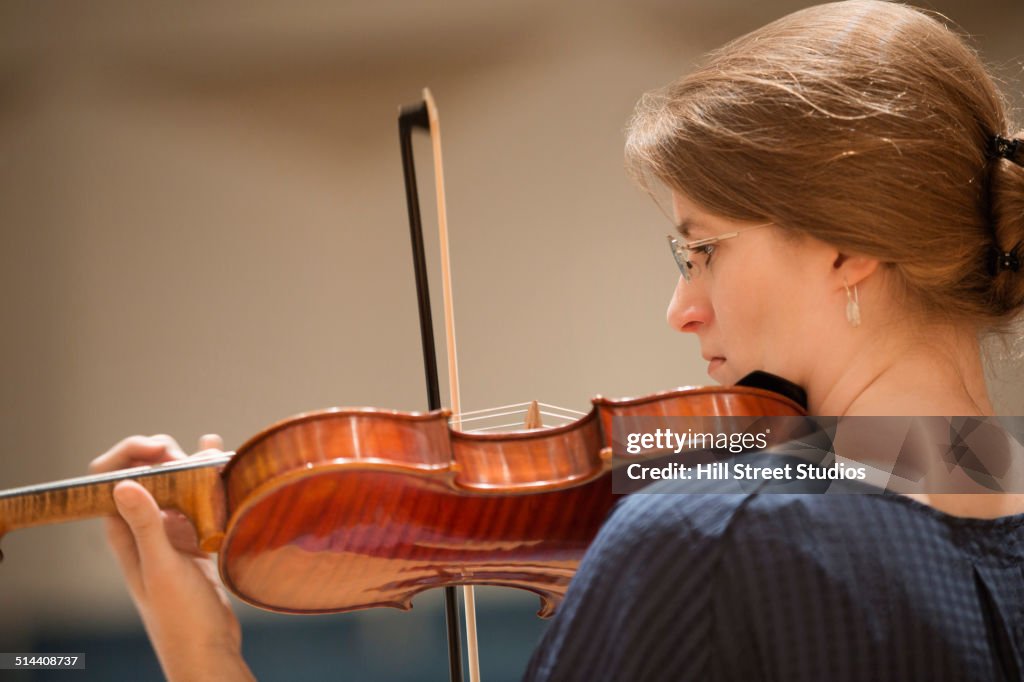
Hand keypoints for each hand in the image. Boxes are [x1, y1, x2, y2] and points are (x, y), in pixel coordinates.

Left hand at [90, 435, 254, 680]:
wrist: (208, 648)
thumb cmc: (179, 617)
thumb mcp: (162, 568)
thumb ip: (146, 525)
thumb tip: (123, 484)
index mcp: (124, 533)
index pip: (108, 479)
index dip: (129, 454)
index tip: (161, 448)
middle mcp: (144, 529)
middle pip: (145, 475)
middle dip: (165, 455)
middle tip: (189, 456)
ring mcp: (171, 534)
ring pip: (176, 487)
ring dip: (192, 466)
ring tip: (213, 452)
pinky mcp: (195, 541)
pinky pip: (200, 503)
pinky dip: (211, 484)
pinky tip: (223, 466)